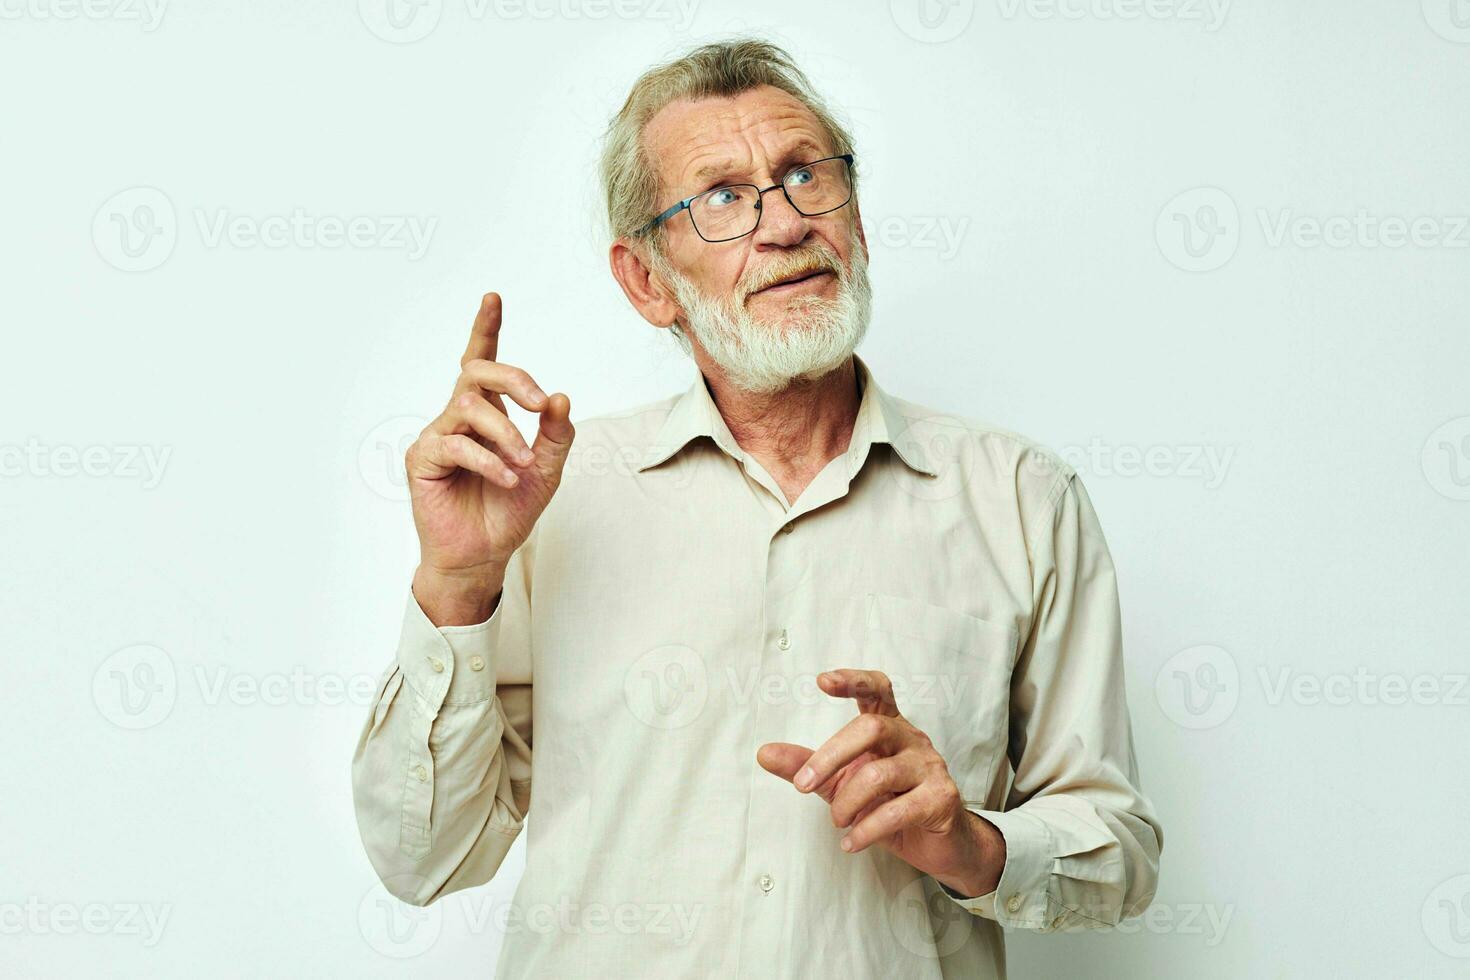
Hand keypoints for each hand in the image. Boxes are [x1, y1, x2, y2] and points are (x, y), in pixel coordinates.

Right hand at [406, 292, 574, 623]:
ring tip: (524, 466)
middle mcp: (460, 417)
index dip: (486, 328)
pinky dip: (488, 460)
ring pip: (471, 408)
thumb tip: (560, 396)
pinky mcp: (423, 459)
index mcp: (488, 413)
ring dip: (507, 435)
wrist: (484, 555)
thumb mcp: (547, 471)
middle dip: (513, 378)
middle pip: (478, 371)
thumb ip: (555, 434)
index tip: (493, 297)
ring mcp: (439, 436)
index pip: (482, 362)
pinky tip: (507, 480)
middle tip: (539, 404)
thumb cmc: (509, 511)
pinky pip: (456, 444)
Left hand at [757, 669, 1005, 898]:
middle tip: (803, 784)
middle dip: (831, 755)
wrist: (939, 844)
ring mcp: (930, 766)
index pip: (877, 689)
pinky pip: (898, 810)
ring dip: (848, 801)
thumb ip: (807, 765)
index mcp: (889, 725)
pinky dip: (867, 829)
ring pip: (880, 773)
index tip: (822, 680)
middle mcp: (911, 738)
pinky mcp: (941, 798)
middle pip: (870, 728)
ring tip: (837, 821)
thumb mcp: (841, 782)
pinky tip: (851, 842)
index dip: (853, 680)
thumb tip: (764, 753)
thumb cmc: (889, 803)